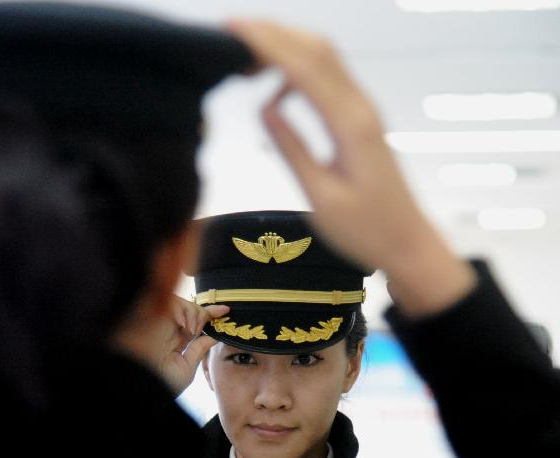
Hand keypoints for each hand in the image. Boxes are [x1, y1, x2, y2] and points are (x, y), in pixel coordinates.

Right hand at [156, 296, 228, 396]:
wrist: (150, 385)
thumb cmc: (165, 382)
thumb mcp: (187, 367)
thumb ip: (200, 350)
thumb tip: (214, 336)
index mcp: (178, 341)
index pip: (196, 322)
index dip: (211, 314)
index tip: (226, 311)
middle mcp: (172, 330)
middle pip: (193, 310)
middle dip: (205, 315)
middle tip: (202, 330)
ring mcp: (164, 323)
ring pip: (185, 304)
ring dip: (195, 313)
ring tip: (193, 330)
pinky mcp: (156, 316)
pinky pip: (173, 302)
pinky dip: (182, 309)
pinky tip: (183, 325)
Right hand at [227, 20, 475, 316]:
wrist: (408, 244)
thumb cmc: (364, 231)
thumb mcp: (320, 196)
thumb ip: (292, 149)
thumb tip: (263, 108)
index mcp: (349, 124)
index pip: (304, 67)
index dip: (267, 43)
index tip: (232, 30)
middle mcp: (360, 107)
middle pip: (317, 49)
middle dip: (274, 32)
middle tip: (231, 30)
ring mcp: (363, 110)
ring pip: (324, 58)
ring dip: (286, 45)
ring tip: (245, 52)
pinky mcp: (360, 120)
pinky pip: (328, 79)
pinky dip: (298, 69)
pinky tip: (274, 88)